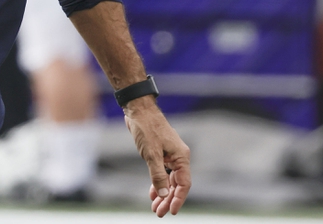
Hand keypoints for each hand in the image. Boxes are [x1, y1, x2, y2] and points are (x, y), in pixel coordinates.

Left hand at [124, 99, 191, 216]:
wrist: (138, 110)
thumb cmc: (147, 129)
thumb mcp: (151, 155)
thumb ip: (157, 176)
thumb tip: (162, 195)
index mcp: (181, 157)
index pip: (184, 184)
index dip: (178, 199)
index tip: (172, 211)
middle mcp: (178, 157)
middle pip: (176, 184)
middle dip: (168, 199)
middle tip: (159, 213)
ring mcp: (169, 155)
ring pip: (169, 179)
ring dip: (162, 193)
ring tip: (155, 207)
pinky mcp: (160, 153)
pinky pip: (162, 172)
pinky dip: (157, 183)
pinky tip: (152, 193)